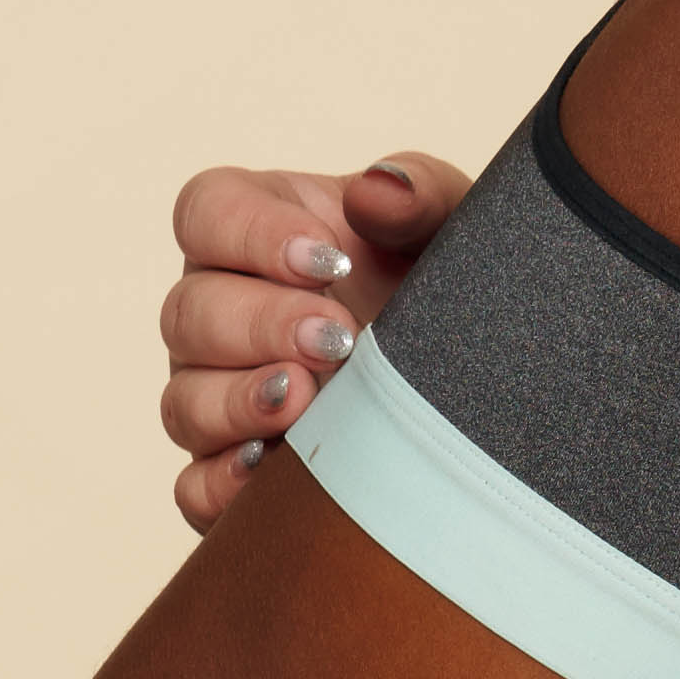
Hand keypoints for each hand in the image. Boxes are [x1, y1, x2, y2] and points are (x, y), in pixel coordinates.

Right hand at [153, 154, 464, 527]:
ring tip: (310, 400)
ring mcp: (221, 395)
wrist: (496, 378)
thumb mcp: (457, 227)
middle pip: (188, 311)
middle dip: (262, 325)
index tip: (328, 261)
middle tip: (340, 340)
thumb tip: (375, 190)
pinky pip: (194, 487)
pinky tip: (271, 469)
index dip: (251, 234)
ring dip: (239, 403)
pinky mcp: (236, 471)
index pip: (206, 212)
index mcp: (262, 232)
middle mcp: (225, 312)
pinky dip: (220, 483)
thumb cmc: (453, 286)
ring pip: (184, 401)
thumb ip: (419, 194)